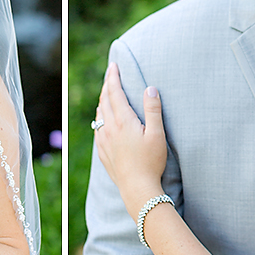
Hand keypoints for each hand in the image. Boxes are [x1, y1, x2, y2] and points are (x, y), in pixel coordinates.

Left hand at [95, 63, 167, 217]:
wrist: (137, 188)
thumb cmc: (151, 161)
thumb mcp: (157, 134)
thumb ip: (153, 110)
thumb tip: (150, 88)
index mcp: (123, 121)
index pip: (115, 92)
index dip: (113, 77)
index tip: (113, 65)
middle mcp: (109, 128)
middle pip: (104, 100)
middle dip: (107, 84)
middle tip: (110, 73)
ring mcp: (103, 140)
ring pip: (99, 113)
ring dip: (102, 100)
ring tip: (107, 92)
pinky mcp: (102, 151)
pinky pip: (97, 128)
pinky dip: (99, 117)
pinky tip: (102, 118)